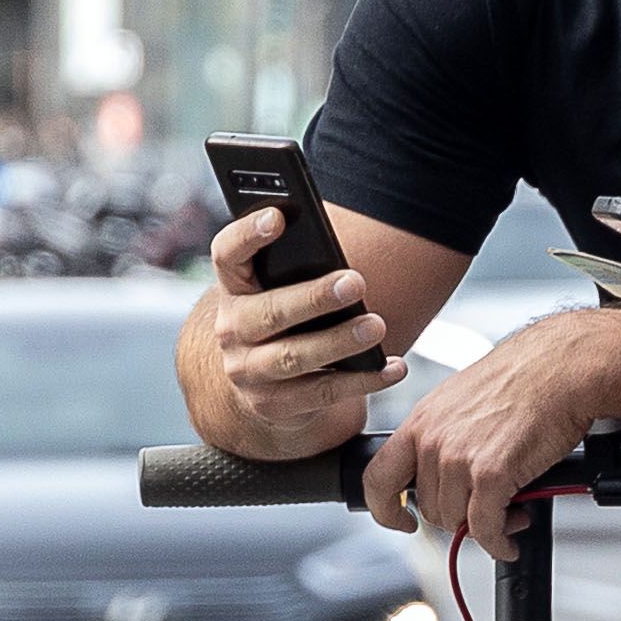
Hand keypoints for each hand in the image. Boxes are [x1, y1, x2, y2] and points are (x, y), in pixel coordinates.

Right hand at [193, 202, 398, 454]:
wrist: (262, 385)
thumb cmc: (285, 320)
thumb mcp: (280, 290)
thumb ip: (298, 268)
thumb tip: (344, 258)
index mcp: (233, 288)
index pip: (228, 254)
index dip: (248, 234)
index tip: (278, 216)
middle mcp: (231, 330)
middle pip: (269, 311)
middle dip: (313, 297)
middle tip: (355, 282)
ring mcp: (249, 371)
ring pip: (293, 356)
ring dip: (338, 342)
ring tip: (375, 327)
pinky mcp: (273, 404)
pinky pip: (322, 392)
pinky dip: (362, 380)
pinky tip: (392, 368)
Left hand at [354, 308, 605, 556]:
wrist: (562, 367)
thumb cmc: (525, 378)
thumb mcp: (463, 400)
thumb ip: (445, 436)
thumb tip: (446, 473)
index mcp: (422, 421)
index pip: (377, 477)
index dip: (385, 509)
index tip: (401, 520)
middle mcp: (433, 440)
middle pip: (427, 507)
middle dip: (458, 517)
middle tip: (487, 512)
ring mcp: (458, 458)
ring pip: (456, 521)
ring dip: (485, 529)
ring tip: (511, 514)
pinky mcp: (490, 474)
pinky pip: (484, 528)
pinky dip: (498, 542)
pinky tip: (509, 539)